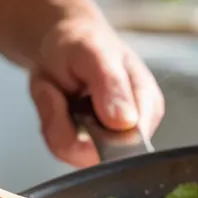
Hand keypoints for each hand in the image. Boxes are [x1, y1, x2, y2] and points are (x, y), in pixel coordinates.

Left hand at [28, 0, 164, 167]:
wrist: (62, 45)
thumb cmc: (84, 43)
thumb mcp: (94, 53)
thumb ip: (112, 85)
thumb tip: (126, 122)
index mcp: (147, 106)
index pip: (130, 145)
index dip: (97, 130)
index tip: (81, 94)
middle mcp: (132, 130)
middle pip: (94, 154)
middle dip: (66, 122)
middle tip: (64, 89)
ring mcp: (108, 142)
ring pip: (71, 152)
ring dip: (54, 119)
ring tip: (60, 92)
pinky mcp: (86, 148)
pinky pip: (60, 148)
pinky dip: (50, 123)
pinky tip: (58, 102)